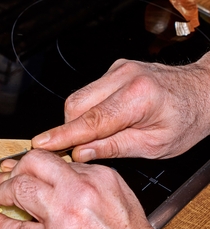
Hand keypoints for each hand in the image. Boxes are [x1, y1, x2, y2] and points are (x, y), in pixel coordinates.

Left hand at [0, 149, 173, 228]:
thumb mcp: (118, 199)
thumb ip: (86, 183)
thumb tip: (52, 178)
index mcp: (97, 178)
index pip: (52, 160)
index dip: (27, 163)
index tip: (14, 168)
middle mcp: (80, 192)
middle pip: (32, 167)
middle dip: (8, 172)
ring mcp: (64, 218)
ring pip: (19, 191)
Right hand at [32, 56, 209, 161]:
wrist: (204, 91)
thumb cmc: (188, 119)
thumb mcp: (156, 145)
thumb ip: (115, 147)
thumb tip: (82, 153)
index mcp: (139, 98)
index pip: (91, 120)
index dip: (63, 135)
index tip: (41, 144)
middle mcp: (125, 77)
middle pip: (76, 104)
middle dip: (70, 129)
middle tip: (74, 149)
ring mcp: (119, 71)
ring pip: (78, 97)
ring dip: (78, 120)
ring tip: (94, 136)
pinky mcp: (115, 71)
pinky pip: (88, 92)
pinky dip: (87, 110)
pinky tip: (103, 121)